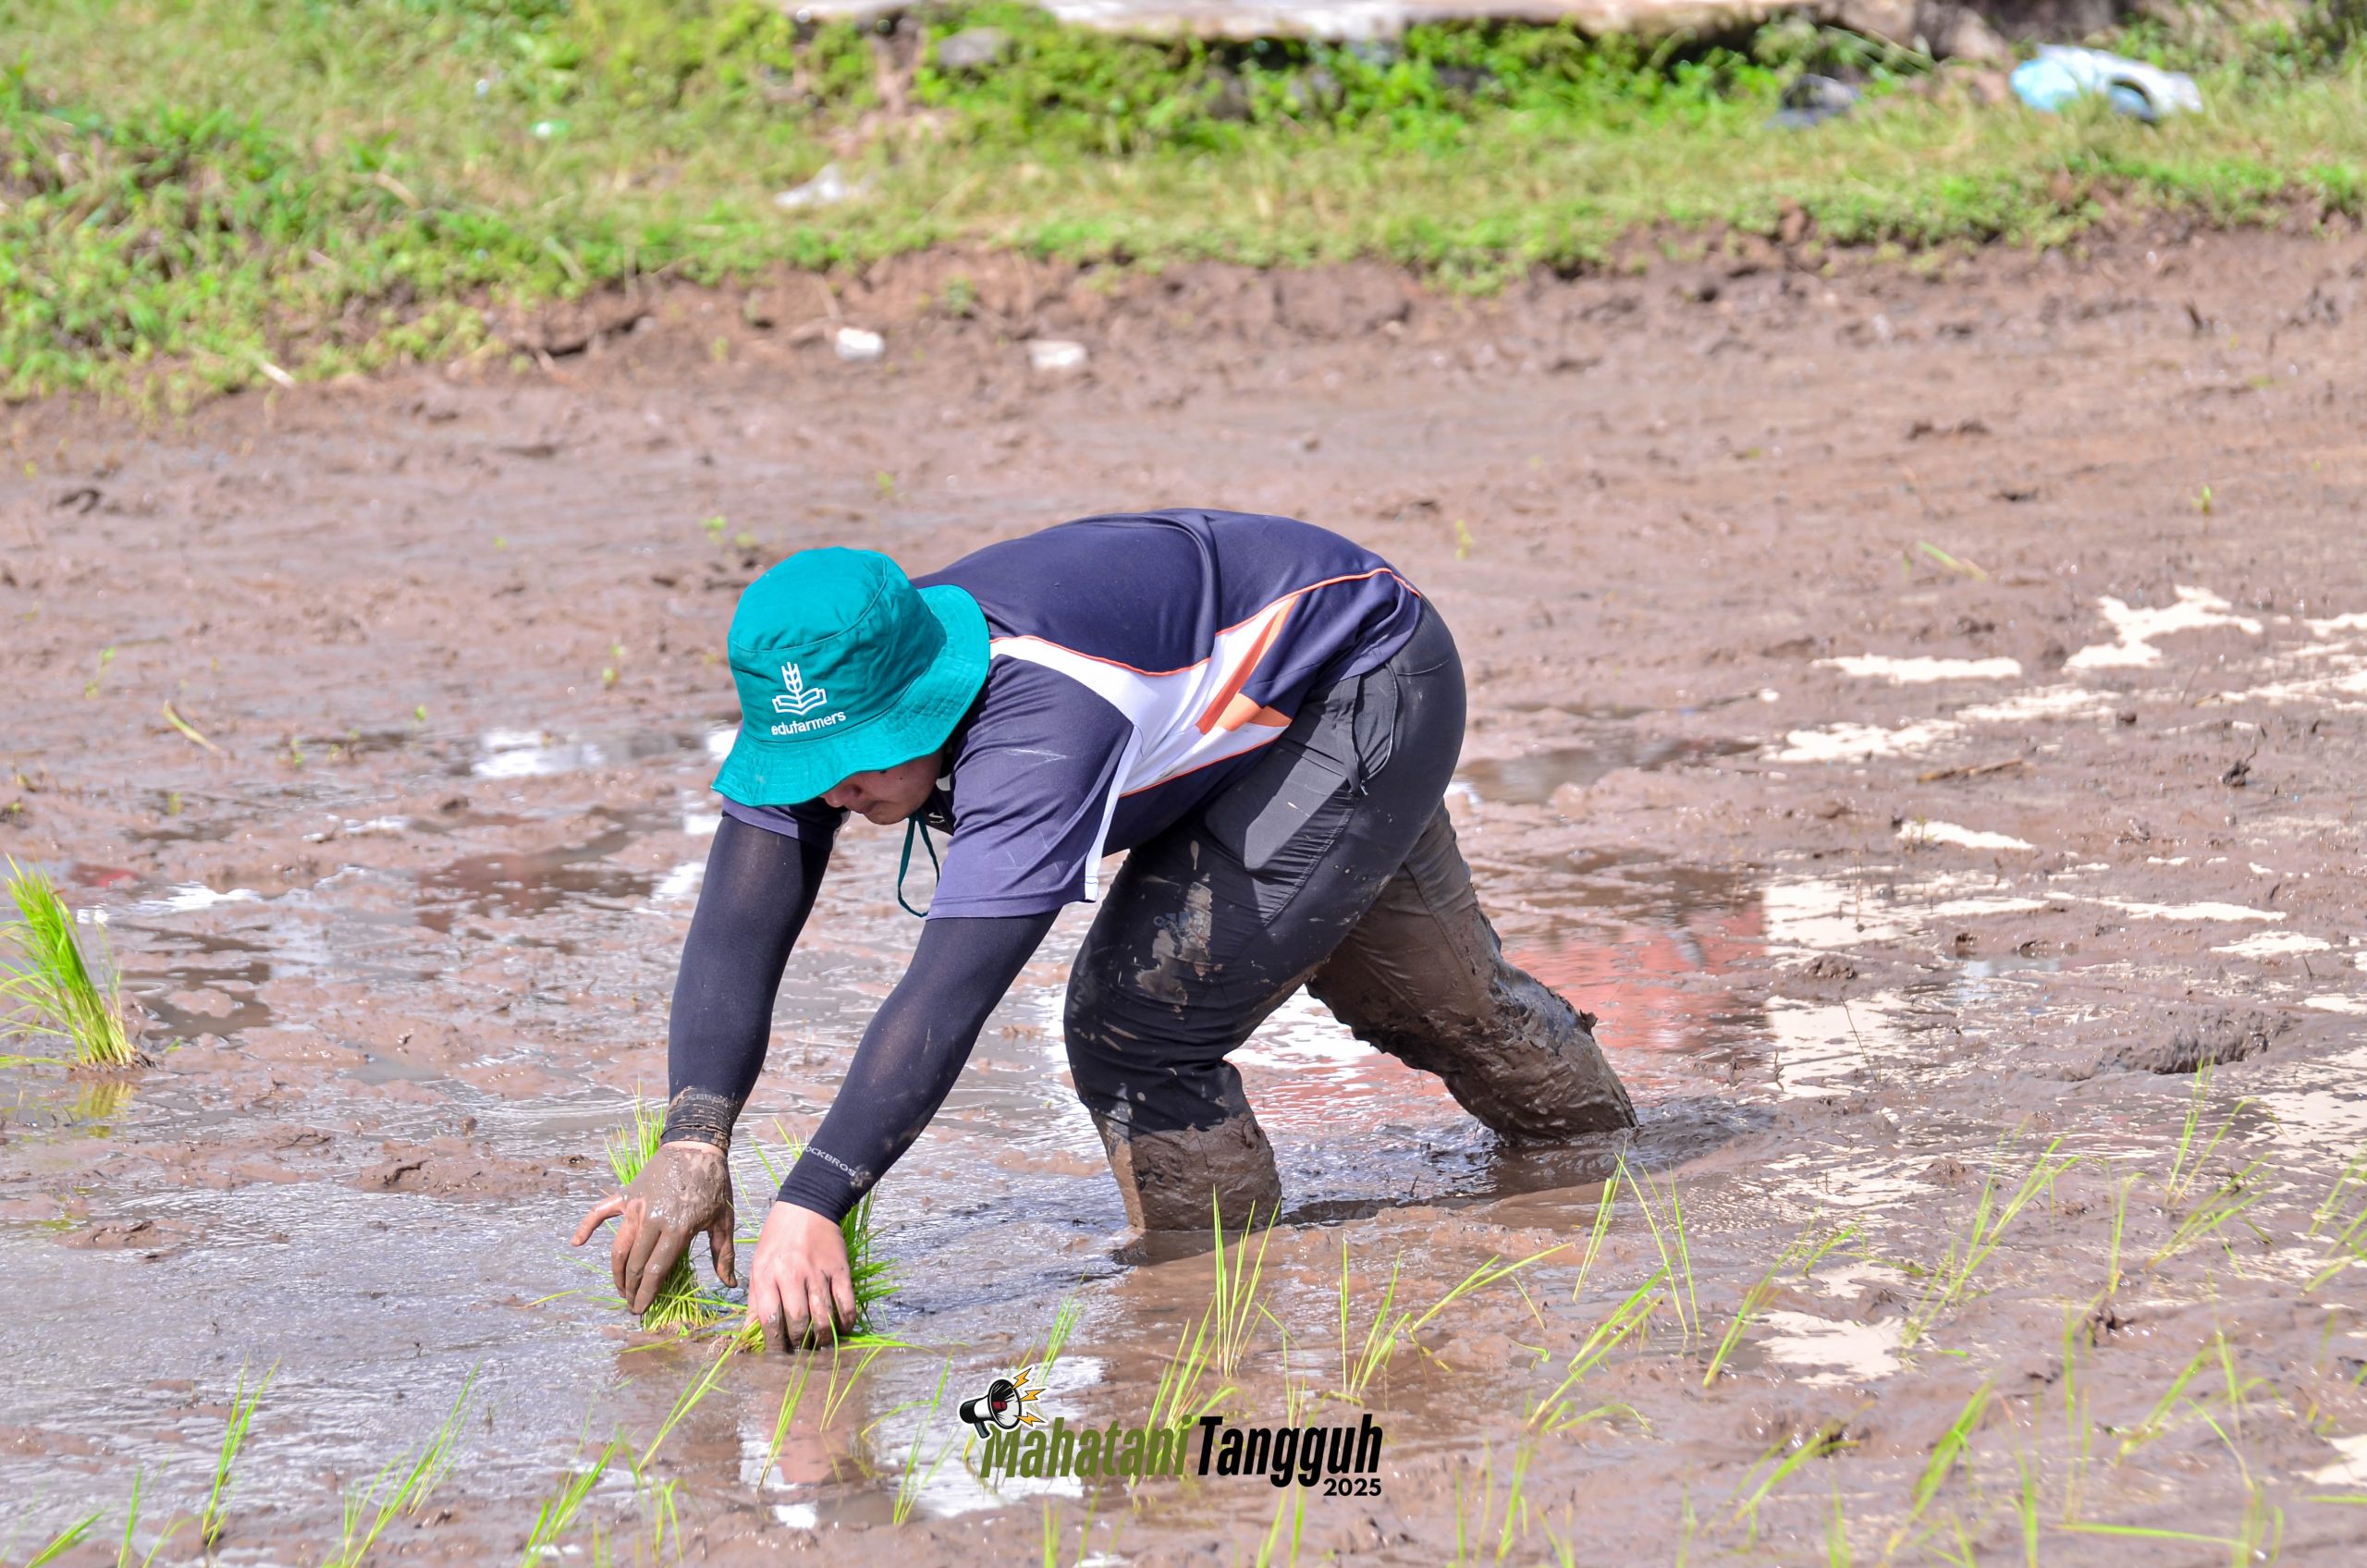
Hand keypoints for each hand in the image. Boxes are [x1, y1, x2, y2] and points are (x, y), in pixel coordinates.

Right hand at [571, 1140, 736, 1314]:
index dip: (647, 1293)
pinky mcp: (627, 1195)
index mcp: (677, 1228)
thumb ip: (724, 1254)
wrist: (696, 1146)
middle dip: (631, 1289)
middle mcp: (652, 1220)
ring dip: (617, 1271)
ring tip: (621, 1289)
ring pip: (619, 1247)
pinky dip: (586, 1226)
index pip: (655, 1270)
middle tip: (632, 1304)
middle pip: (635, 1264)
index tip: (641, 1310)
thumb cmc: (714, 1184)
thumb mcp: (723, 1220)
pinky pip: (600, 1212)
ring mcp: (636, 1207)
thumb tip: (731, 1283)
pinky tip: (576, 1242)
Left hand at [745, 1201, 854, 1351]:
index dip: (774, 1344)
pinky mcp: (840, 1269)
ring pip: (823, 1316)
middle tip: (801, 1351)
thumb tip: (748, 1335)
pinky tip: (841, 1328)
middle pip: (798, 1322)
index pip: (770, 1320)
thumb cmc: (776, 1238)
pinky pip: (846, 1303)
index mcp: (767, 1275)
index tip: (779, 1354)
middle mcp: (792, 1275)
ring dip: (822, 1337)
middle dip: (799, 1344)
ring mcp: (819, 1273)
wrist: (807, 1206)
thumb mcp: (758, 1265)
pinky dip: (846, 1321)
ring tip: (819, 1344)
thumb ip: (754, 1302)